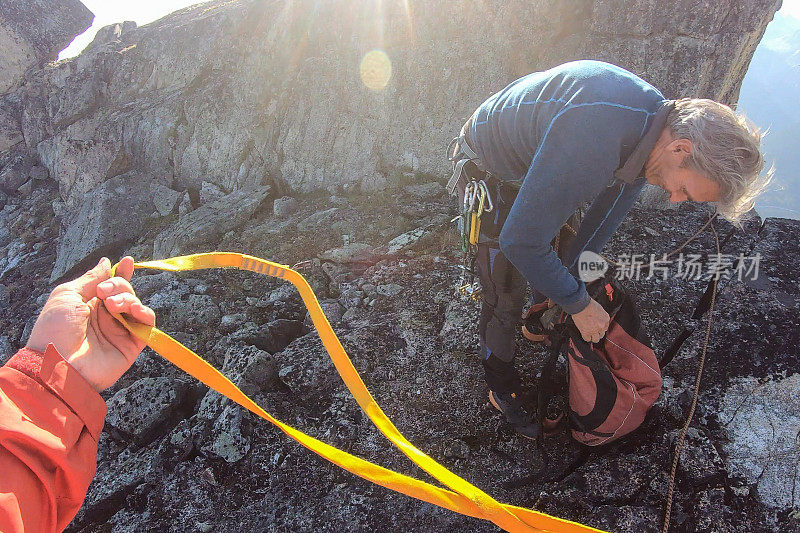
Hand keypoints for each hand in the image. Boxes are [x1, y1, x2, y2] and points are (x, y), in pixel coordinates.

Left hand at [26, 257, 154, 391]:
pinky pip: (146, 325)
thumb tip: (106, 261)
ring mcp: (119, 330)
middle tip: (103, 293)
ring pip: (136, 305)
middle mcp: (106, 316)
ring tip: (112, 305)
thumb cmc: (55, 329)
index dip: (121, 273)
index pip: (111, 285)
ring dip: (128, 299)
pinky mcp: (131, 345)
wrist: (57, 363)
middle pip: (126, 292)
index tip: (127, 261)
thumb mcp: (67, 295)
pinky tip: (135, 311)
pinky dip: (145, 314)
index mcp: (90, 304)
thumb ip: (90, 278)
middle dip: (119, 285)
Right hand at [570, 297, 609, 343]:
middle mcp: (602, 326)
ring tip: (589, 335)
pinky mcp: (586, 332)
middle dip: (597, 333)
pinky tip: (584, 334)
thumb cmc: (588, 304)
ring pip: (595, 339)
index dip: (600, 328)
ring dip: (592, 337)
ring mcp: (594, 330)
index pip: (605, 328)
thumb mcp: (599, 309)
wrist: (581, 305)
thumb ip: (600, 316)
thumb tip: (597, 319)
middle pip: (601, 334)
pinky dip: (586, 337)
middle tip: (593, 331)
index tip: (597, 328)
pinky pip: (587, 339)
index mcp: (606, 319)